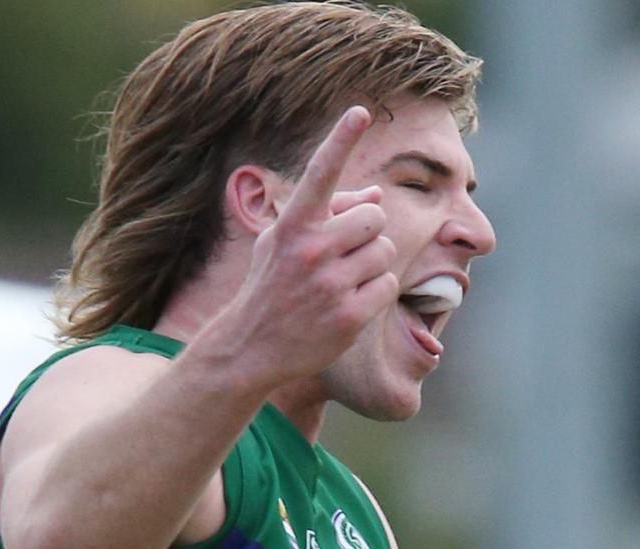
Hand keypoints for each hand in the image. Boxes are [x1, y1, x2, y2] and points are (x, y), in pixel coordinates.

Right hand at [225, 105, 398, 383]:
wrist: (251, 347)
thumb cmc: (273, 284)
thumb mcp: (285, 242)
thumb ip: (330, 215)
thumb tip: (377, 195)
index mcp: (292, 225)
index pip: (320, 173)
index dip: (341, 139)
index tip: (360, 111)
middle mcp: (311, 250)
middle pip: (375, 217)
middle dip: (367, 231)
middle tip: (343, 253)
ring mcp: (330, 284)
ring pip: (386, 250)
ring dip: (373, 263)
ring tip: (342, 281)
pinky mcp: (350, 315)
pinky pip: (388, 284)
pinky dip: (376, 292)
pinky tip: (348, 304)